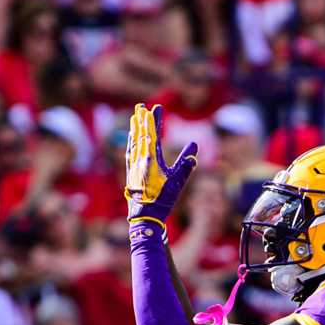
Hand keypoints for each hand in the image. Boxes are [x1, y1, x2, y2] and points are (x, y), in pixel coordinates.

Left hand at [125, 102, 196, 224]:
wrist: (144, 217)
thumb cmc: (163, 200)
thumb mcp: (178, 182)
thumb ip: (186, 163)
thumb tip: (194, 147)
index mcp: (151, 160)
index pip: (153, 135)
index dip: (154, 120)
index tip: (155, 108)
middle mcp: (140, 160)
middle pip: (140, 136)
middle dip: (141, 120)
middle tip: (141, 107)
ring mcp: (133, 167)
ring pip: (133, 143)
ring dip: (134, 129)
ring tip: (135, 118)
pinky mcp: (130, 174)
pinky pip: (129, 153)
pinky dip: (131, 143)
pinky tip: (130, 140)